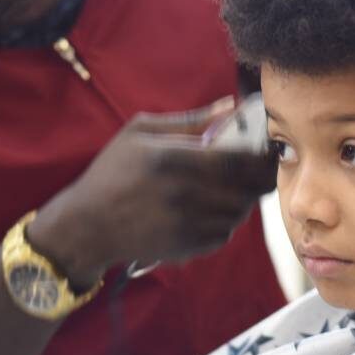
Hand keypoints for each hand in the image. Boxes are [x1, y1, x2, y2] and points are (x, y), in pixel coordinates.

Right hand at [29, 98, 276, 287]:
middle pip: (249, 187)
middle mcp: (184, 194)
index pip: (240, 160)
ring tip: (230, 184)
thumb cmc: (112, 172)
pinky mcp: (188, 247)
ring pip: (241, 211)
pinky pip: (226, 232)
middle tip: (259, 165)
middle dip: (261, 175)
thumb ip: (189, 120)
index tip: (267, 146)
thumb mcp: (140, 133)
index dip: (262, 154)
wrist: (87, 226)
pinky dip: (226, 219)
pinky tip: (211, 206)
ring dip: (244, 197)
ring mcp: (188, 225)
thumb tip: (229, 107)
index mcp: (173, 159)